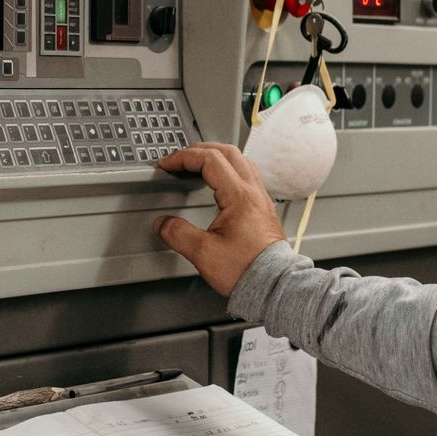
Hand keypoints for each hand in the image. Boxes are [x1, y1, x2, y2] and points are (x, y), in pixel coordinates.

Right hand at [154, 142, 284, 295]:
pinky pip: (247, 176)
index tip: (168, 164)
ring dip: (216, 157)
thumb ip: (178, 234)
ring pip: (240, 161)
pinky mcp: (263, 209)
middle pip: (227, 152)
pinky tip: (220, 183)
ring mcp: (261, 199)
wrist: (273, 286)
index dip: (184, 157)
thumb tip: (163, 224)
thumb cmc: (247, 270)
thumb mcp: (203, 253)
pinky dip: (229, 170)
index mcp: (239, 196)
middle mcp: (253, 192)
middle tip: (180, 158)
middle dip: (199, 150)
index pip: (209, 160)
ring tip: (198, 165)